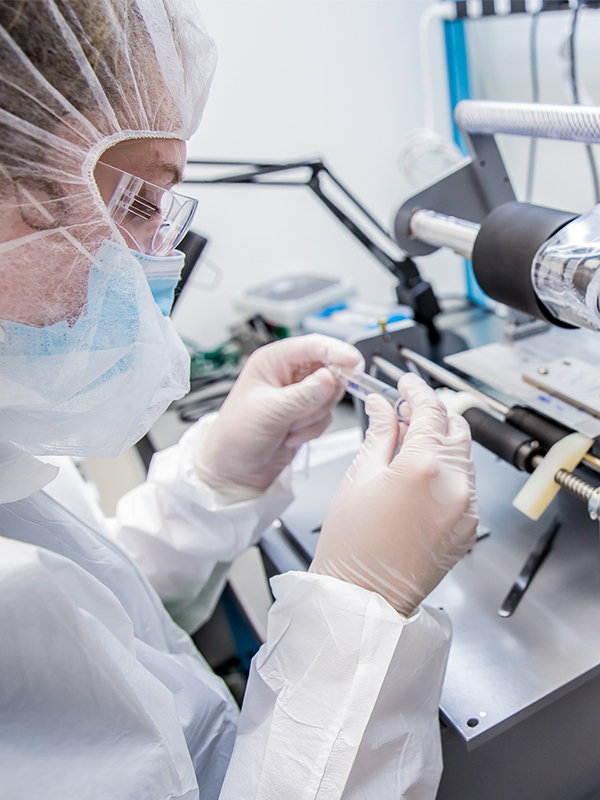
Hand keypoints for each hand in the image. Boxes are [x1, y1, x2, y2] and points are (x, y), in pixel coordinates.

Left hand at [193, 334, 362, 492]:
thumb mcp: (270, 411)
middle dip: (322, 394)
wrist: (235, 469)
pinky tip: (290, 435)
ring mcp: (300, 394)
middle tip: (308, 407)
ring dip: (314, 415)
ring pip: (332, 394)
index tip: (353, 363)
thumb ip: (303, 395)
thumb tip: (331, 379)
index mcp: (273, 360)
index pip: (312, 346)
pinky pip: (328, 415)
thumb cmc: (236, 433)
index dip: (336, 351)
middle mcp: (289, 373)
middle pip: (330, 369)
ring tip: (288, 425)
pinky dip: (313, 428)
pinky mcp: (307, 414)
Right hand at [310, 373, 478, 616]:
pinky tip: (419, 475)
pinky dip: (447, 470)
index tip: (407, 383)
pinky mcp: (468, 526)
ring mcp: (466, 508)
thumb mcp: (358, 477)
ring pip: (463, 455)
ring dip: (440, 441)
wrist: (364, 599)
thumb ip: (379, 434)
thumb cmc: (351, 546)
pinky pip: (464, 484)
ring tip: (407, 444)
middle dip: (433, 413)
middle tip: (404, 411)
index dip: (417, 390)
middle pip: (455, 428)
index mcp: (423, 468)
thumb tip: (383, 407)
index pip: (429, 410)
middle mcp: (454, 485)